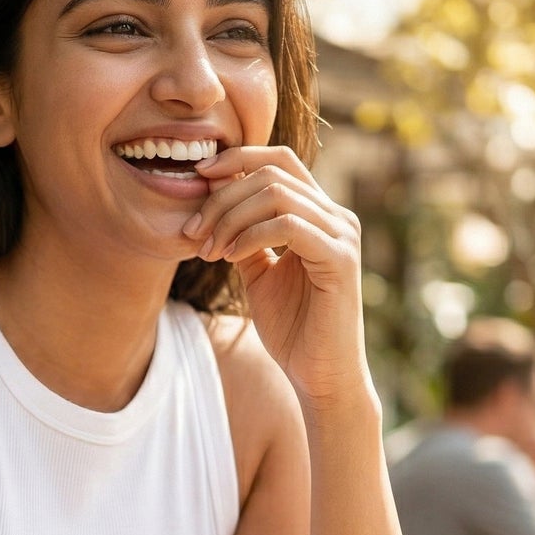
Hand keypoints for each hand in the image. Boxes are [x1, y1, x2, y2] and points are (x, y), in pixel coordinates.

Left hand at [185, 147, 368, 407]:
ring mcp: (342, 235)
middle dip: (222, 198)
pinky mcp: (340, 259)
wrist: (320, 376)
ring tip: (210, 250)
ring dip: (230, 218)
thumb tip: (213, 200)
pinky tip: (231, 258)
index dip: (237, 159)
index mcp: (319, 215)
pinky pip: (288, 226)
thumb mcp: (258, 274)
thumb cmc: (293, 329)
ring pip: (276, 194)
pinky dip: (250, 236)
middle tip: (193, 231)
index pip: (279, 161)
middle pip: (272, 173)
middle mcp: (336, 217)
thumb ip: (243, 236)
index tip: (197, 177)